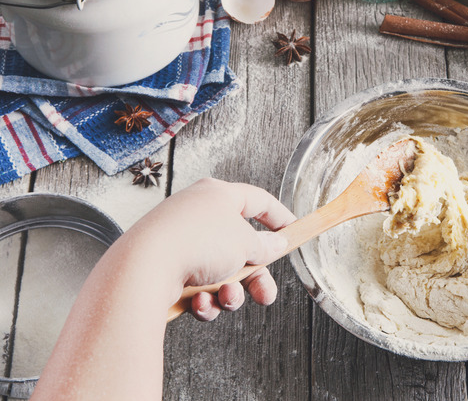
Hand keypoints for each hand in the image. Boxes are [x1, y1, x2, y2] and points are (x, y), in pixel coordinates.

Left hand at [117, 178, 295, 320]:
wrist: (145, 269)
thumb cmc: (196, 243)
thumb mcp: (245, 243)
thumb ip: (265, 246)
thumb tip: (274, 245)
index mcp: (217, 195)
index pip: (257, 200)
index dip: (279, 216)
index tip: (293, 231)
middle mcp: (198, 215)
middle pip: (240, 248)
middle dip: (254, 277)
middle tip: (265, 294)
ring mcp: (181, 242)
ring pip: (220, 273)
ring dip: (229, 291)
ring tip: (225, 297)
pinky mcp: (167, 269)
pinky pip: (198, 287)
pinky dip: (204, 298)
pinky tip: (199, 301)